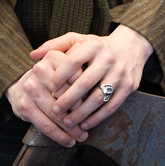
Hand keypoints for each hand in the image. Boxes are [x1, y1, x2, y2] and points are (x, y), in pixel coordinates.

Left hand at [6, 25, 154, 144]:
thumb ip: (55, 46)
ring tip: (68, 123)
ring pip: (99, 97)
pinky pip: (112, 106)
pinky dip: (98, 118)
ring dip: (82, 113)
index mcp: (93, 46)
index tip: (49, 88)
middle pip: (85, 82)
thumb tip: (32, 55)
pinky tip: (85, 125)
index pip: (73, 61)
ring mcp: (120, 73)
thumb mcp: (78, 40)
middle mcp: (108, 58)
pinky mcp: (129, 87)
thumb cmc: (97, 46)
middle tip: (55, 110)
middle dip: (68, 99)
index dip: (60, 75)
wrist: (132, 47)